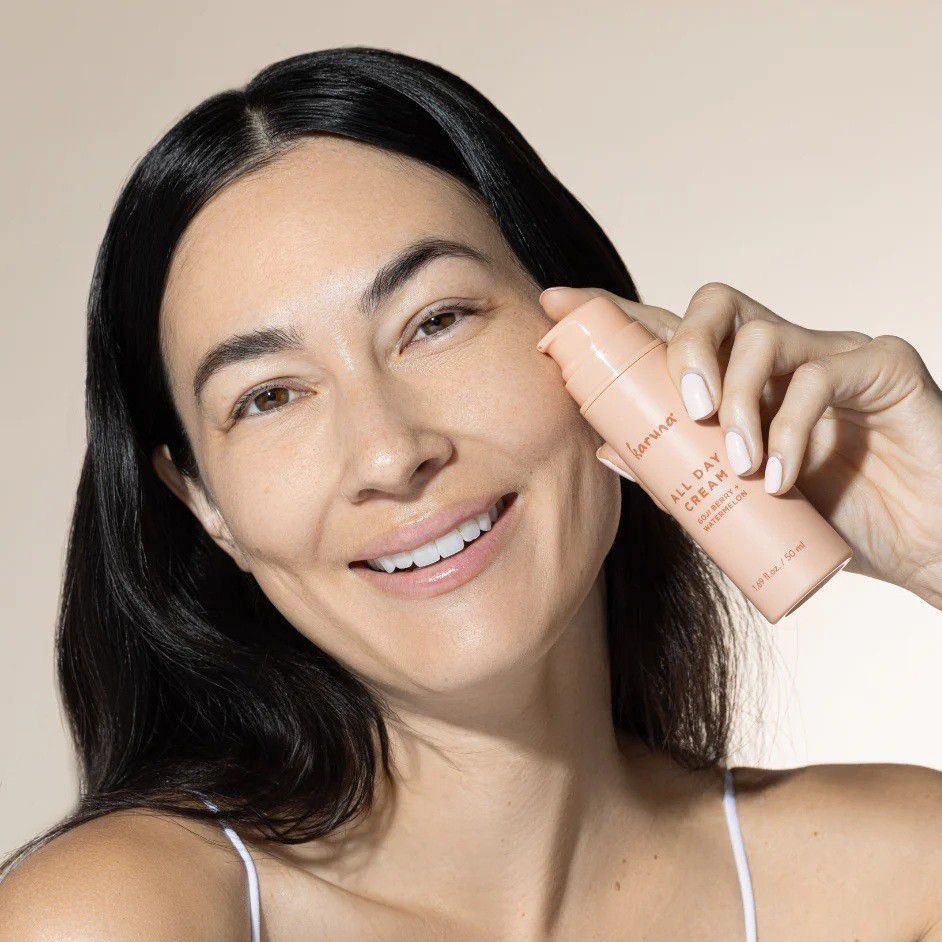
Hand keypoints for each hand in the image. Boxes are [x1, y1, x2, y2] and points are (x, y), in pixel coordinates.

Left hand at [539, 283, 941, 610]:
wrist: (923, 546)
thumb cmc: (829, 520)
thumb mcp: (738, 503)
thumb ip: (676, 475)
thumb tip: (604, 447)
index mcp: (737, 379)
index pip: (668, 330)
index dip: (613, 311)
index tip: (559, 303)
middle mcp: (777, 354)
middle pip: (710, 306)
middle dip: (681, 348)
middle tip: (687, 411)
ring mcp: (828, 353)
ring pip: (761, 335)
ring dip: (740, 401)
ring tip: (741, 466)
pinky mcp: (881, 364)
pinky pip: (823, 374)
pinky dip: (793, 426)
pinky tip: (784, 475)